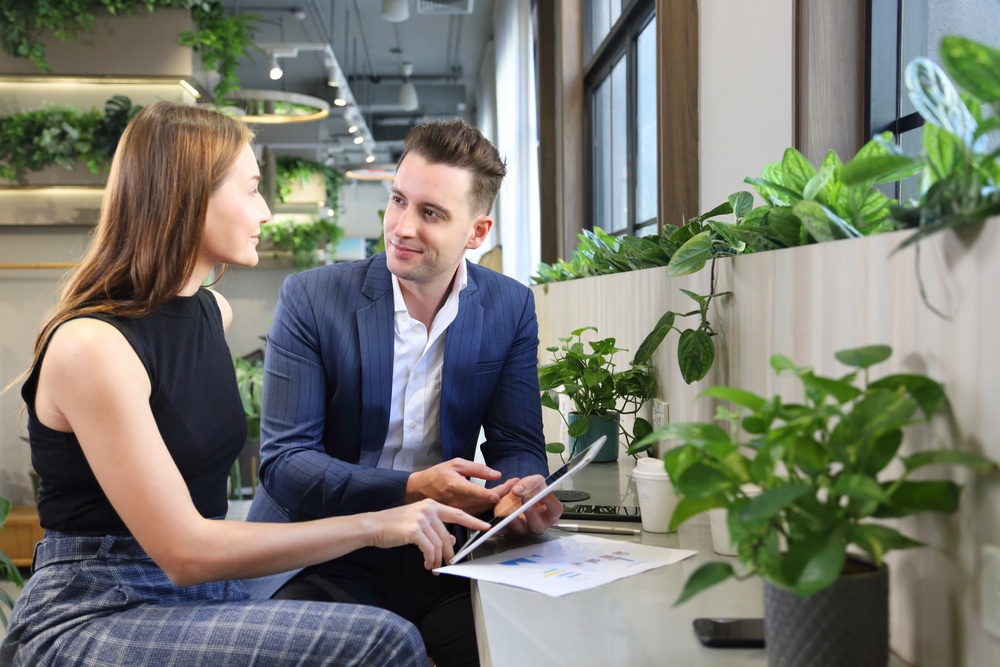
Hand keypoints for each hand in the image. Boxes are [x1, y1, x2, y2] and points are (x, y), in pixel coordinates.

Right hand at [369, 499, 490, 569]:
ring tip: (434, 568)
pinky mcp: (414, 530)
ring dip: (437, 560)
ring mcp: (421, 518)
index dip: (473, 521)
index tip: (485, 527)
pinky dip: (430, 560)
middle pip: (448, 535)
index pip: (457, 513)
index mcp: (431, 504)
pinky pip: (429, 550)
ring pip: (439, 545)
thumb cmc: (394, 525)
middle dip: (450, 554)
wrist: (373, 525)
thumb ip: (435, 529)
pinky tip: (427, 565)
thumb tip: (451, 541)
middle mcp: (428, 509)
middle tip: (449, 564)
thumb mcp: (417, 523)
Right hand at [405, 458, 516, 513]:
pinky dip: (490, 508)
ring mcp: (458, 510)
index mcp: (455, 486)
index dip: (490, 494)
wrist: (418, 491)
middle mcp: (457, 501)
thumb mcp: (455, 464)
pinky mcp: (459, 516)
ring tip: (512, 492)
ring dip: (499, 502)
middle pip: (484, 501)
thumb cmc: (436, 476)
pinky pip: (478, 514)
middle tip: (516, 485)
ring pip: (483, 509)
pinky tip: (499, 501)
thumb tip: (496, 474)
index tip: (501, 492)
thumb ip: (477, 468)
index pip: (475, 492)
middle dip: (503, 494)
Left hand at [494, 475, 562, 535]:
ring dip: (514, 521)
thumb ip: (530, 483)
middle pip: (537, 525)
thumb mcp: (535, 481)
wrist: (518, 494)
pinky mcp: (509, 529)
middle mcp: (538, 524)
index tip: (543, 492)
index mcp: (549, 513)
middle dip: (531, 513)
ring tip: (508, 513)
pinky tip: (494, 526)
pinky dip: (498, 528)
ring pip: (520, 529)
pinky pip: (504, 530)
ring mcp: (524, 528)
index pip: (555, 509)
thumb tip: (519, 489)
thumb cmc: (531, 490)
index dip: (550, 501)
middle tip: (526, 500)